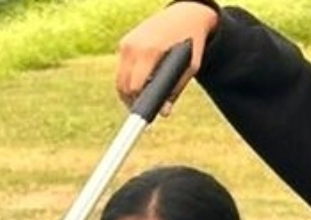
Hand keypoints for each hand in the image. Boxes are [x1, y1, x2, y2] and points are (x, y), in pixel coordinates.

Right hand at [115, 1, 220, 116]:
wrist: (186, 14)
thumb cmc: (191, 42)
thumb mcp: (190, 67)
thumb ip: (175, 90)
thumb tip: (164, 113)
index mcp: (151, 52)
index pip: (135, 87)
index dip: (136, 103)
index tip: (139, 114)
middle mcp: (135, 46)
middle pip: (123, 85)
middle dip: (129, 99)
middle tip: (139, 109)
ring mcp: (127, 43)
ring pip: (119, 78)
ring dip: (125, 90)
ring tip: (137, 99)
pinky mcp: (125, 41)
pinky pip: (121, 67)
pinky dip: (127, 76)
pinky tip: (137, 81)